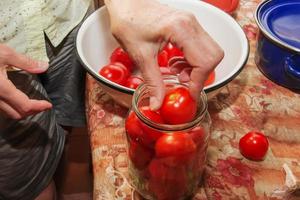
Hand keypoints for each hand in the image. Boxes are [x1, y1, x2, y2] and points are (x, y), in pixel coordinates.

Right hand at [0, 44, 51, 118]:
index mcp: (1, 89)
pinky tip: (14, 98)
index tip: (48, 105)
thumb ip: (26, 62)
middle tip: (42, 105)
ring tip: (31, 103)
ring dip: (21, 111)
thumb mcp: (4, 53)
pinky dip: (10, 107)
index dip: (39, 107)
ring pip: (6, 113)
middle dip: (32, 111)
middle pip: (16, 114)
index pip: (25, 106)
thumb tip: (44, 67)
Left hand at [105, 0, 223, 109]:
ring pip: (209, 50)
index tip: (190, 93)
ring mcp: (191, 22)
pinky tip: (176, 63)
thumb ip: (153, 82)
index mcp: (181, 29)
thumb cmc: (129, 22)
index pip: (204, 61)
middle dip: (201, 74)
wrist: (125, 4)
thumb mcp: (141, 56)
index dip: (198, 82)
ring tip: (177, 72)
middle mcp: (191, 23)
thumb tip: (157, 104)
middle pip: (213, 56)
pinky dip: (192, 59)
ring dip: (197, 67)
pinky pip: (201, 45)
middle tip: (183, 82)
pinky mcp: (188, 23)